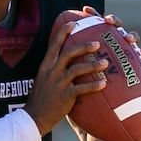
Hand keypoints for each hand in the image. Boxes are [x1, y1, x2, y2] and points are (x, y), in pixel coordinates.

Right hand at [24, 6, 110, 134]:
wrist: (35, 116)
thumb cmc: (42, 98)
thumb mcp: (44, 79)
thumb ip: (54, 69)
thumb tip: (67, 60)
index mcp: (46, 65)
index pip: (54, 44)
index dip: (63, 32)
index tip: (73, 23)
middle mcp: (51, 71)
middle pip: (68, 52)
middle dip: (84, 46)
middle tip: (98, 43)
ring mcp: (58, 83)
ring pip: (77, 69)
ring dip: (92, 65)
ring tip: (105, 63)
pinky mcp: (64, 95)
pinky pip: (81, 88)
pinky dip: (93, 85)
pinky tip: (103, 84)